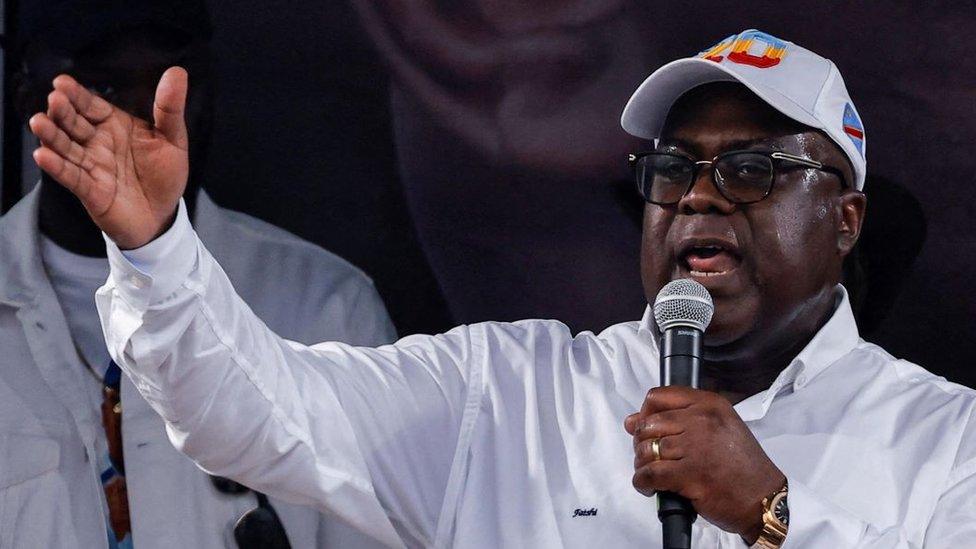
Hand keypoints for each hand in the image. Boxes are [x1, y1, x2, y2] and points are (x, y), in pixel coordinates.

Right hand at [28, 67, 189, 248]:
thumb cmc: (165, 175)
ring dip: (52, 136)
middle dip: (62, 112)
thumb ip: (170, 108)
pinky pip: (72, 177)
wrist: (164, 216)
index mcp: (115, 126)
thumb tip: (177, 71)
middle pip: (74, 124)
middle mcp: (98, 143)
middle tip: (54, 100)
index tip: (62, 82)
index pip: (91, 106)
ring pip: (66, 148)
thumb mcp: (173, 138)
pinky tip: (43, 156)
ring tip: (39, 123)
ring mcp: (92, 167)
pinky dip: (58, 167)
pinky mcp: (91, 191)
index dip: (77, 95)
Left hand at [624, 386, 784, 542]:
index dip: (645, 414)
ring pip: (646, 449)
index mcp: (709, 404)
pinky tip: (650, 487)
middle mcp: (702, 420)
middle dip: (642, 443)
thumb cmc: (742, 466)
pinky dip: (643, 482)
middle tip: (651, 457)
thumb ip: (676, 418)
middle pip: (647, 424)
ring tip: (652, 473)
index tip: (648, 428)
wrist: (766, 499)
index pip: (657, 396)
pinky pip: (649, 474)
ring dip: (642, 464)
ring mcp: (696, 446)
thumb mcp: (718, 429)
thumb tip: (631, 421)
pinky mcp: (690, 474)